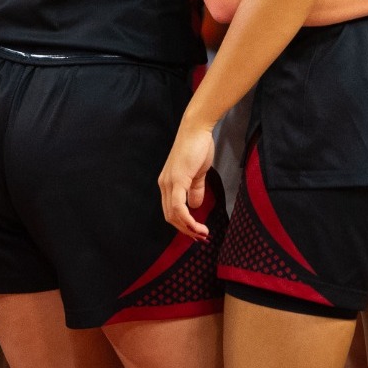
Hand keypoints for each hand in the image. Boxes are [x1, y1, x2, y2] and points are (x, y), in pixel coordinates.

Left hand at [158, 119, 216, 240]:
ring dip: (188, 228)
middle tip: (201, 237)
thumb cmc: (198, 147)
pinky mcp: (177, 180)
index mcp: (168, 184)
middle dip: (186, 230)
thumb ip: (196, 189)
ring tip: (202, 234)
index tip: (198, 232)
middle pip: (170, 216)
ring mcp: (169, 183)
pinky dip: (188, 219)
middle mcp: (164, 185)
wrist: (197, 129)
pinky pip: (179, 206)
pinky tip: (197, 225)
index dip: (183, 224)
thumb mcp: (198, 173)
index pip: (171, 211)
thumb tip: (196, 206)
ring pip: (174, 214)